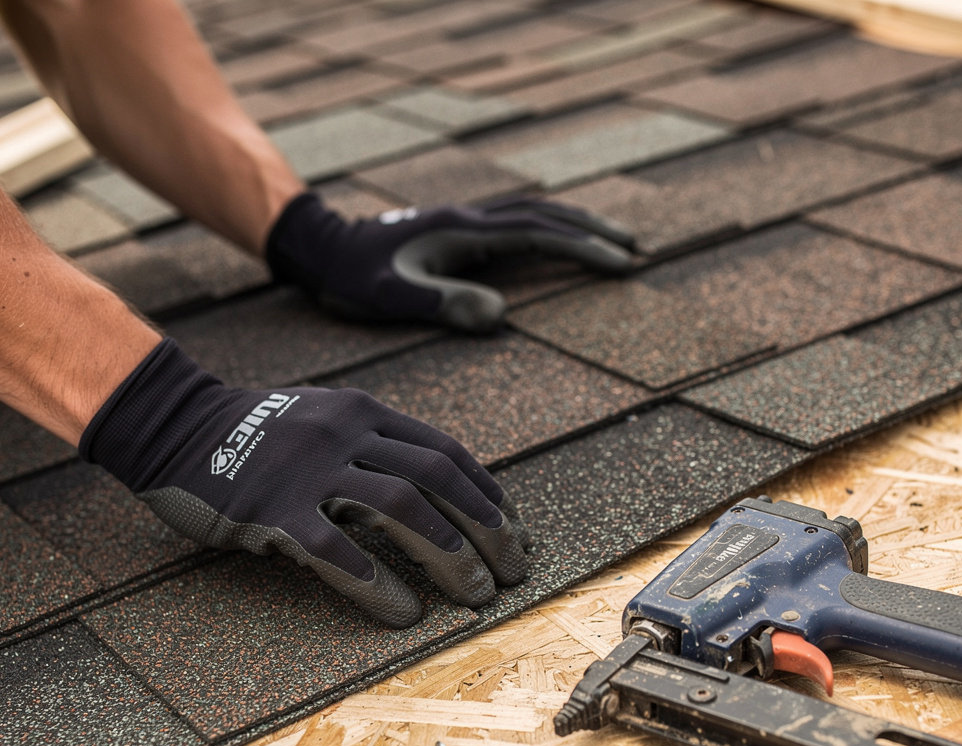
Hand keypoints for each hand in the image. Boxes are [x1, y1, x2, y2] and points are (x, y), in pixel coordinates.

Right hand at [80, 339, 529, 626]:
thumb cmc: (259, 433)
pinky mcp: (272, 509)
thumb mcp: (327, 419)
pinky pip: (336, 552)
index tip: (515, 535)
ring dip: (450, 556)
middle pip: (437, 480)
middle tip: (513, 572)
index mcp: (366, 413)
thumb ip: (377, 446)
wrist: (174, 425)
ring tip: (476, 595)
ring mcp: (309, 469)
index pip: (447, 453)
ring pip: (400, 510)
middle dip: (487, 529)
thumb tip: (439, 497)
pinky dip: (377, 585)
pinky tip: (404, 614)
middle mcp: (347, 432)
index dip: (489, 497)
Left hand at [265, 193, 635, 331]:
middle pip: (546, 214)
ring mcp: (465, 223)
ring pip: (533, 214)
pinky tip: (556, 243)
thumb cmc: (355, 277)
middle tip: (637, 248)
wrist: (325, 249)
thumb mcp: (393, 296)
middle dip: (593, 230)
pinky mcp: (458, 233)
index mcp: (463, 232)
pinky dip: (547, 230)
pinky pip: (515, 224)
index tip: (620, 264)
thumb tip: (501, 316)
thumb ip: (445, 304)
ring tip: (612, 242)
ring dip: (575, 226)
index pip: (537, 235)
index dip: (582, 248)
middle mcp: (470, 219)